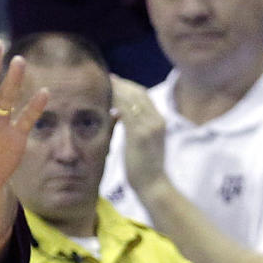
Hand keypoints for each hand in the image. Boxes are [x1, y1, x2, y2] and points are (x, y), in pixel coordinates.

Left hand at [111, 74, 168, 197]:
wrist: (153, 185)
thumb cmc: (143, 168)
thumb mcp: (139, 143)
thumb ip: (132, 127)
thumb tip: (118, 114)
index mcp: (158, 121)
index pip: (143, 96)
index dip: (128, 87)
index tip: (114, 81)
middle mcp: (157, 120)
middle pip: (138, 94)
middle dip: (122, 84)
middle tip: (107, 77)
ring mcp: (150, 127)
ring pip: (133, 100)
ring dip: (118, 90)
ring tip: (104, 83)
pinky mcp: (141, 135)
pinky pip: (127, 113)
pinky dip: (117, 103)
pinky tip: (106, 100)